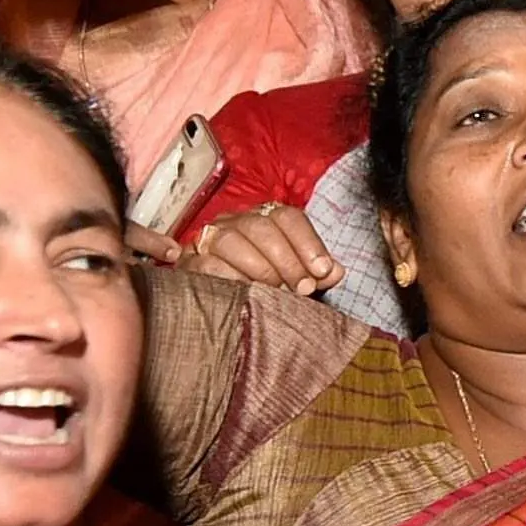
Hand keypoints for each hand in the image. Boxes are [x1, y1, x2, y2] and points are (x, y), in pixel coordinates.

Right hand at [186, 202, 343, 296]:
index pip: (287, 217)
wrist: (216, 308)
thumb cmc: (262, 288)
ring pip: (231, 240)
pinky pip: (207, 263)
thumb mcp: (294, 280)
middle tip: (303, 289)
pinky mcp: (189, 262)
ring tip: (277, 293)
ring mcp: (208, 239)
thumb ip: (315, 273)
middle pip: (260, 226)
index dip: (308, 242)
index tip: (323, 271)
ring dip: (260, 268)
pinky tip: (247, 294)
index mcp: (263, 219)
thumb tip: (336, 272)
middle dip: (287, 259)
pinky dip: (230, 279)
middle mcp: (234, 222)